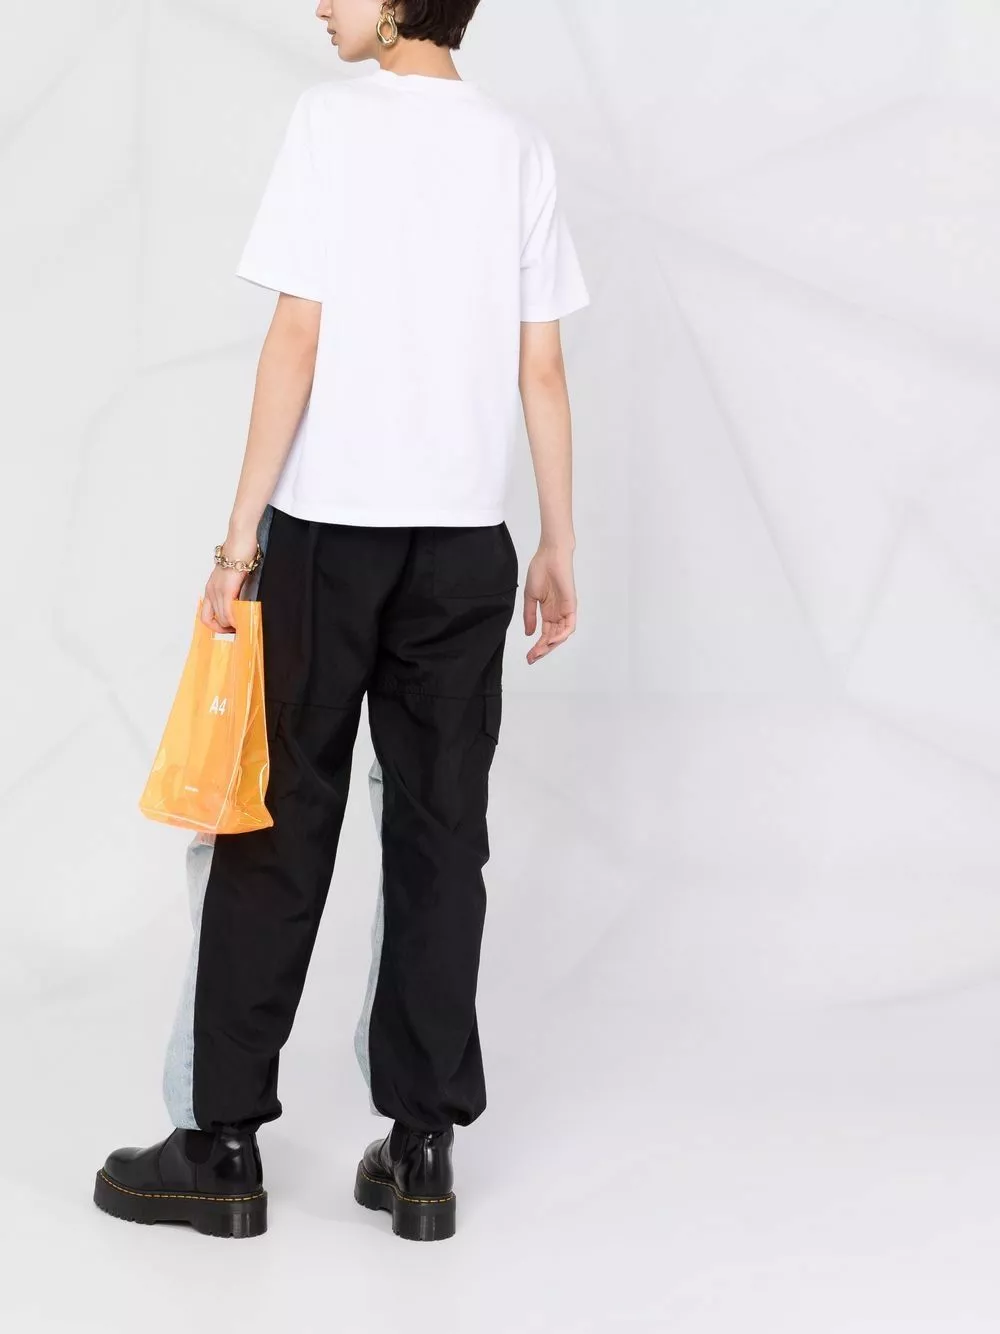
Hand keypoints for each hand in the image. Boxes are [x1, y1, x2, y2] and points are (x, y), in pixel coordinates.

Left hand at [201, 532, 257, 632]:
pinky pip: (228, 611)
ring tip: (242, 629)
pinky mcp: (227, 588)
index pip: (205, 616)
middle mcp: (210, 591)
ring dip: (231, 627)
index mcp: (211, 589)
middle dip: (224, 630)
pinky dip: (234, 621)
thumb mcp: (234, 576)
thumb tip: (242, 604)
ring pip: (221, 618)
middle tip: (238, 633)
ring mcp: (217, 590)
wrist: (241, 539)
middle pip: (211, 621)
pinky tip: (242, 622)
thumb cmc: (241, 554)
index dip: (216, 627)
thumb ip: (234, 590)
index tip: (229, 630)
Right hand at [523, 542, 576, 663]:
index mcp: (548, 612)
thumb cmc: (540, 571)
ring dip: (551, 645)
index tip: (528, 657)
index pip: (544, 635)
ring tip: (539, 651)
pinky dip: (562, 635)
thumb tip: (528, 634)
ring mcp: (565, 610)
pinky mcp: (571, 605)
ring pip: (561, 635)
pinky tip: (552, 641)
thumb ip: (530, 616)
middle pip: (552, 638)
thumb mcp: (530, 597)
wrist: (549, 555)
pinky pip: (569, 625)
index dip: (537, 647)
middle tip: (532, 658)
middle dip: (542, 650)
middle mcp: (558, 614)